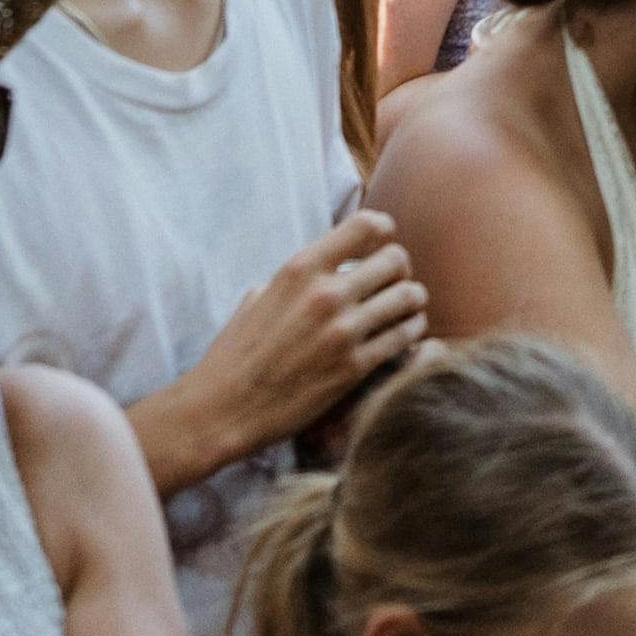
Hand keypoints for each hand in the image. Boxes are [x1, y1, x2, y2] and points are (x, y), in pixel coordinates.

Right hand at [167, 208, 425, 471]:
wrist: (222, 409)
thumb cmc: (236, 353)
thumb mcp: (260, 296)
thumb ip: (299, 277)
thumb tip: (329, 263)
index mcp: (300, 269)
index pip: (367, 225)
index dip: (383, 232)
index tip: (380, 245)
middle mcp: (325, 294)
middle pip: (396, 259)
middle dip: (400, 269)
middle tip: (394, 283)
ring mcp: (342, 331)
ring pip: (409, 296)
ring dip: (412, 300)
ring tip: (405, 308)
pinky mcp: (354, 367)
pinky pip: (405, 337)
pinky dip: (412, 331)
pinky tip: (405, 334)